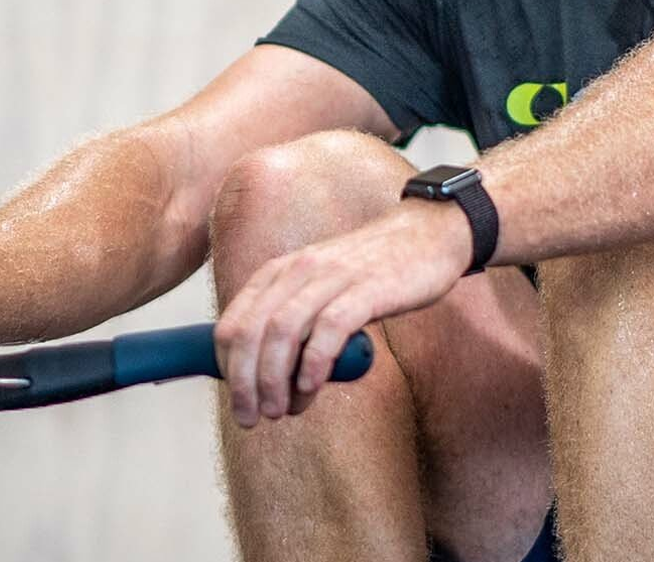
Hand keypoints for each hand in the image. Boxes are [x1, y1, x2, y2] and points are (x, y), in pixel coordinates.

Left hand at [213, 199, 469, 426]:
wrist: (426, 236)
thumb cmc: (370, 272)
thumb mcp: (317, 288)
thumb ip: (293, 321)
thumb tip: (268, 377)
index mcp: (278, 272)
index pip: (231, 323)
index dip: (227, 369)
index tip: (239, 401)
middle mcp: (297, 271)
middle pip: (251, 331)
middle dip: (244, 382)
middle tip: (250, 418)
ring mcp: (331, 277)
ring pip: (283, 331)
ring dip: (274, 379)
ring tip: (279, 411)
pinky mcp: (367, 288)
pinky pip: (329, 328)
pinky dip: (314, 363)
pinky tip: (310, 388)